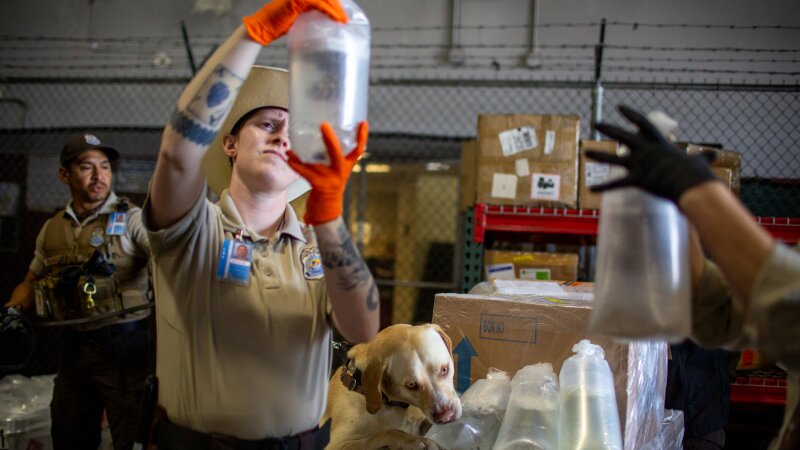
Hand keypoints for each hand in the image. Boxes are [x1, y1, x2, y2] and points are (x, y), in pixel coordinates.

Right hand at [243, 0, 347, 45]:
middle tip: (346, 18)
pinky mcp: (298, 1)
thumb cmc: (277, 26)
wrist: (262, 28)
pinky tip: (337, 19)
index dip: (333, 4)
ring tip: (344, 20)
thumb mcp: (298, 20)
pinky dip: (330, 11)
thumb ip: (309, 17)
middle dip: (337, 6)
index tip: (342, 14)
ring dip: (336, 9)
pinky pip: (319, 4)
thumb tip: (323, 23)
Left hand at [287, 121, 367, 224]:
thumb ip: (332, 157)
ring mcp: (330, 179)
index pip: (358, 150)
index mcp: (347, 167)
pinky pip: (305, 173)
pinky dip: (296, 165)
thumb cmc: (330, 187)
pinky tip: (289, 158)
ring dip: (303, 154)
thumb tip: (319, 135)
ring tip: (292, 145)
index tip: (363, 122)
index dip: (362, 137)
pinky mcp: (319, 186)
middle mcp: (340, 172)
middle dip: (331, 139)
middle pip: (338, 153)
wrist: (328, 211)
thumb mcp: (337, 172)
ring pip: (316, 163)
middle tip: (324, 125)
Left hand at [587, 104, 716, 203]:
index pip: (643, 124)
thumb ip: (702, 157)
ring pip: (614, 159)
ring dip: (600, 155)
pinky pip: (617, 185)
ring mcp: (641, 165)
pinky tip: (590, 189)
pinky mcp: (638, 180)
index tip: (620, 107)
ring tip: (586, 151)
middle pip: (624, 137)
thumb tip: (714, 155)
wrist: (693, 187)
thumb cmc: (697, 174)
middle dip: (610, 129)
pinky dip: (603, 188)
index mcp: (660, 144)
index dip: (631, 115)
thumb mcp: (699, 161)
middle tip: (597, 123)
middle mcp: (647, 152)